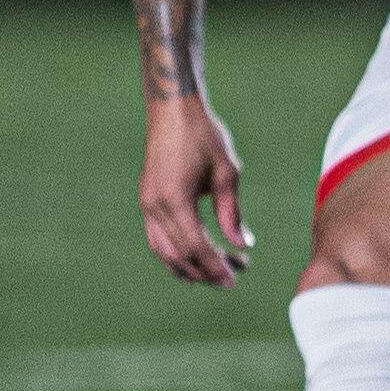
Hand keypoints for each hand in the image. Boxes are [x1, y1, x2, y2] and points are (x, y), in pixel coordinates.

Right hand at [138, 96, 248, 286]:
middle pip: (179, 254)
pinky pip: (157, 238)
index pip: (196, 246)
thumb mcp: (227, 173)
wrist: (173, 110)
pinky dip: (174, 254)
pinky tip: (194, 259)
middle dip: (205, 271)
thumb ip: (231, 212)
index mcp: (175, 200)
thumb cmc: (204, 137)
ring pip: (163, 251)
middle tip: (232, 278)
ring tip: (215, 273)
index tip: (233, 280)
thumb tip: (243, 245)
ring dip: (188, 267)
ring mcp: (146, 204)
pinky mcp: (147, 200)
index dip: (215, 267)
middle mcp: (154, 206)